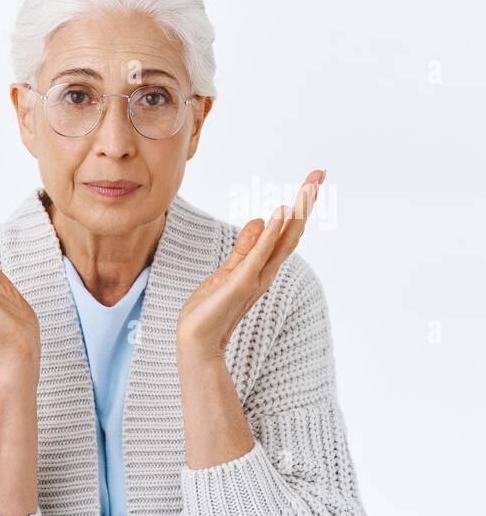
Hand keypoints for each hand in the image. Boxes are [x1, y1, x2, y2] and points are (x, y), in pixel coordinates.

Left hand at [177, 168, 325, 360]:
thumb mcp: (227, 270)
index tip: (310, 182)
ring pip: (282, 241)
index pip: (285, 233)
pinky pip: (257, 255)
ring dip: (295, 214)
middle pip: (291, 233)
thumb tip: (260, 220)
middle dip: (305, 204)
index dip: (298, 208)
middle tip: (319, 175)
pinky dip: (269, 235)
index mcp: (262, 268)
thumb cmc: (210, 310)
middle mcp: (265, 273)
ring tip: (307, 188)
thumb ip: (245, 249)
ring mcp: (254, 278)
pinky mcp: (239, 284)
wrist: (196, 341)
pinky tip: (278, 214)